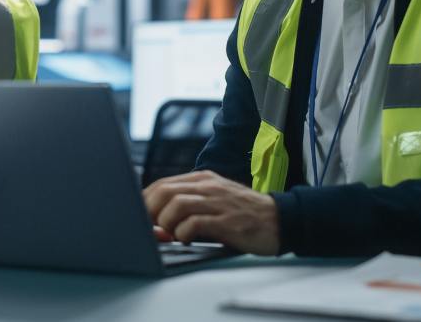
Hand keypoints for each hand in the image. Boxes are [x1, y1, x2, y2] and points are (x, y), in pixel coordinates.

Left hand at [143, 170, 279, 254]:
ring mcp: (217, 202)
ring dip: (166, 223)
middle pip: (164, 192)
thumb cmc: (243, 214)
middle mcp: (208, 187)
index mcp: (202, 179)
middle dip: (150, 212)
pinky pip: (194, 223)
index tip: (140, 218)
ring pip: (176, 205)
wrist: (280, 220)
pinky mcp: (226, 221)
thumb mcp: (215, 200)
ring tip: (171, 235)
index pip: (162, 184)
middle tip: (151, 230)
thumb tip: (157, 219)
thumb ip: (190, 204)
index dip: (145, 202)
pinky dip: (183, 233)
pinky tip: (187, 240)